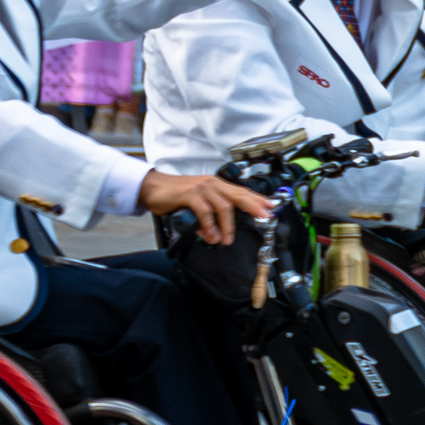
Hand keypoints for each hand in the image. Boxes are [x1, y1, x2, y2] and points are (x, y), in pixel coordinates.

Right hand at [138, 172, 272, 244]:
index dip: (258, 199)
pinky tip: (209, 235)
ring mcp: (201, 188)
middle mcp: (212, 184)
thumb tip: (216, 236)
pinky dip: (209, 224)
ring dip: (227, 225)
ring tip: (226, 240)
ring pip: (223, 206)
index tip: (272, 207)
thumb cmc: (175, 196)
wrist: (152, 187)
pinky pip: (204, 210)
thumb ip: (208, 220)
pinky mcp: (189, 194)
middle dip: (254, 206)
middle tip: (265, 217)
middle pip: (239, 195)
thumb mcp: (197, 207)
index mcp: (217, 186)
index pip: (242, 192)